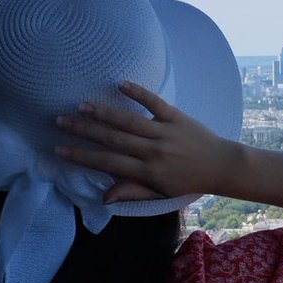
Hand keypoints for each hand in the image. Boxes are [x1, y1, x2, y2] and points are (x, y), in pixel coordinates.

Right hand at [55, 82, 237, 202]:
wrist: (221, 166)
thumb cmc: (188, 181)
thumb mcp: (160, 194)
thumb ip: (132, 192)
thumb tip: (104, 197)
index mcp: (147, 172)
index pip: (108, 162)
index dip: (83, 156)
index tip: (61, 149)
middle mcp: (153, 151)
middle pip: (113, 139)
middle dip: (84, 131)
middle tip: (61, 121)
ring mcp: (165, 132)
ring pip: (129, 121)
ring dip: (103, 112)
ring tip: (81, 106)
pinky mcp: (177, 117)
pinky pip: (155, 103)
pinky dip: (139, 93)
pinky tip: (121, 85)